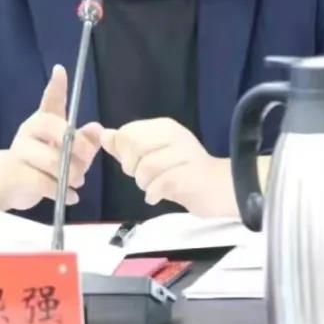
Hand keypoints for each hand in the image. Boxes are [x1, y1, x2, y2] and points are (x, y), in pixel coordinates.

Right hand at [0, 64, 101, 210]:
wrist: (8, 184)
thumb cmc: (43, 163)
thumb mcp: (66, 151)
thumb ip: (84, 141)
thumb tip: (99, 129)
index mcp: (43, 121)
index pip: (49, 100)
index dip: (56, 86)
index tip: (61, 71)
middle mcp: (29, 130)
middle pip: (56, 130)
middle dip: (77, 146)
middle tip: (87, 161)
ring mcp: (20, 151)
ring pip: (52, 161)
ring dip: (71, 175)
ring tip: (76, 182)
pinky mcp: (16, 174)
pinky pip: (45, 183)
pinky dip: (62, 192)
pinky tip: (71, 196)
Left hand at [100, 117, 237, 216]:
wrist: (221, 188)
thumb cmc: (182, 173)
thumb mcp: (151, 157)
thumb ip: (126, 147)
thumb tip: (103, 134)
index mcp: (163, 127)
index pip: (127, 132)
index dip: (123, 152)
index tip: (133, 164)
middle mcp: (174, 135)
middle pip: (134, 146)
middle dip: (131, 167)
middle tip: (142, 177)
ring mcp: (184, 153)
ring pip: (145, 166)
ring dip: (143, 183)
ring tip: (153, 187)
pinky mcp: (191, 174)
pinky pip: (160, 183)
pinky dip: (153, 193)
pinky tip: (157, 196)